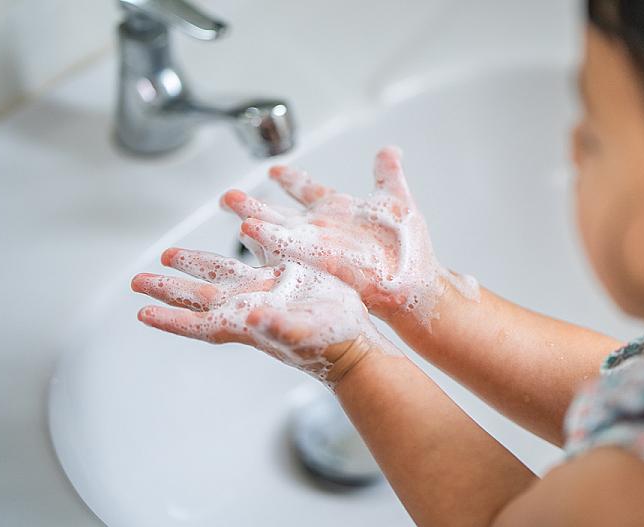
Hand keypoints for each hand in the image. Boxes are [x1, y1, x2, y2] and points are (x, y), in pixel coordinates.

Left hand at [132, 247, 388, 384]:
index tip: (142, 313)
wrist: (356, 342)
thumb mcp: (306, 335)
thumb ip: (280, 328)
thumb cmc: (332, 346)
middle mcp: (250, 307)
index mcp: (248, 322)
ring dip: (193, 267)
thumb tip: (255, 318)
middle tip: (137, 281)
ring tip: (167, 256)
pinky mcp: (285, 280)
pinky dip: (237, 251)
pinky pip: (252, 260)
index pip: (200, 322)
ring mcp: (266, 293)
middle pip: (200, 297)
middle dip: (168, 288)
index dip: (170, 319)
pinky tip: (228, 241)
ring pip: (220, 276)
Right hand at [221, 146, 477, 327]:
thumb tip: (389, 149)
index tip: (274, 170)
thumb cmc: (410, 252)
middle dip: (252, 204)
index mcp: (338, 210)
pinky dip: (268, 240)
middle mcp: (322, 229)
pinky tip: (248, 231)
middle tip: (227, 196)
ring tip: (231, 206)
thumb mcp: (397, 201)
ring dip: (253, 219)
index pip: (307, 189)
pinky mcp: (319, 263)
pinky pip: (288, 251)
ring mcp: (318, 246)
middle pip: (279, 213)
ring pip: (276, 231)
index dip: (290, 180)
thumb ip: (387, 174)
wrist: (416, 285)